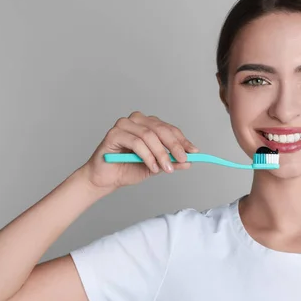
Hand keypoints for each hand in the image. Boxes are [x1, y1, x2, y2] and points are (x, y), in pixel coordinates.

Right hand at [79, 111, 197, 190]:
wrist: (106, 179)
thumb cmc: (127, 169)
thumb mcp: (155, 167)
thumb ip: (170, 162)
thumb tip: (189, 161)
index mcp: (147, 124)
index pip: (169, 129)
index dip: (183, 140)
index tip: (194, 152)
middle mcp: (136, 120)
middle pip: (161, 129)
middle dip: (174, 146)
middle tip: (183, 159)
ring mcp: (124, 125)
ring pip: (149, 136)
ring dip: (160, 154)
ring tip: (165, 168)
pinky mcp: (114, 133)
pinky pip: (136, 142)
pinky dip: (147, 156)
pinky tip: (152, 167)